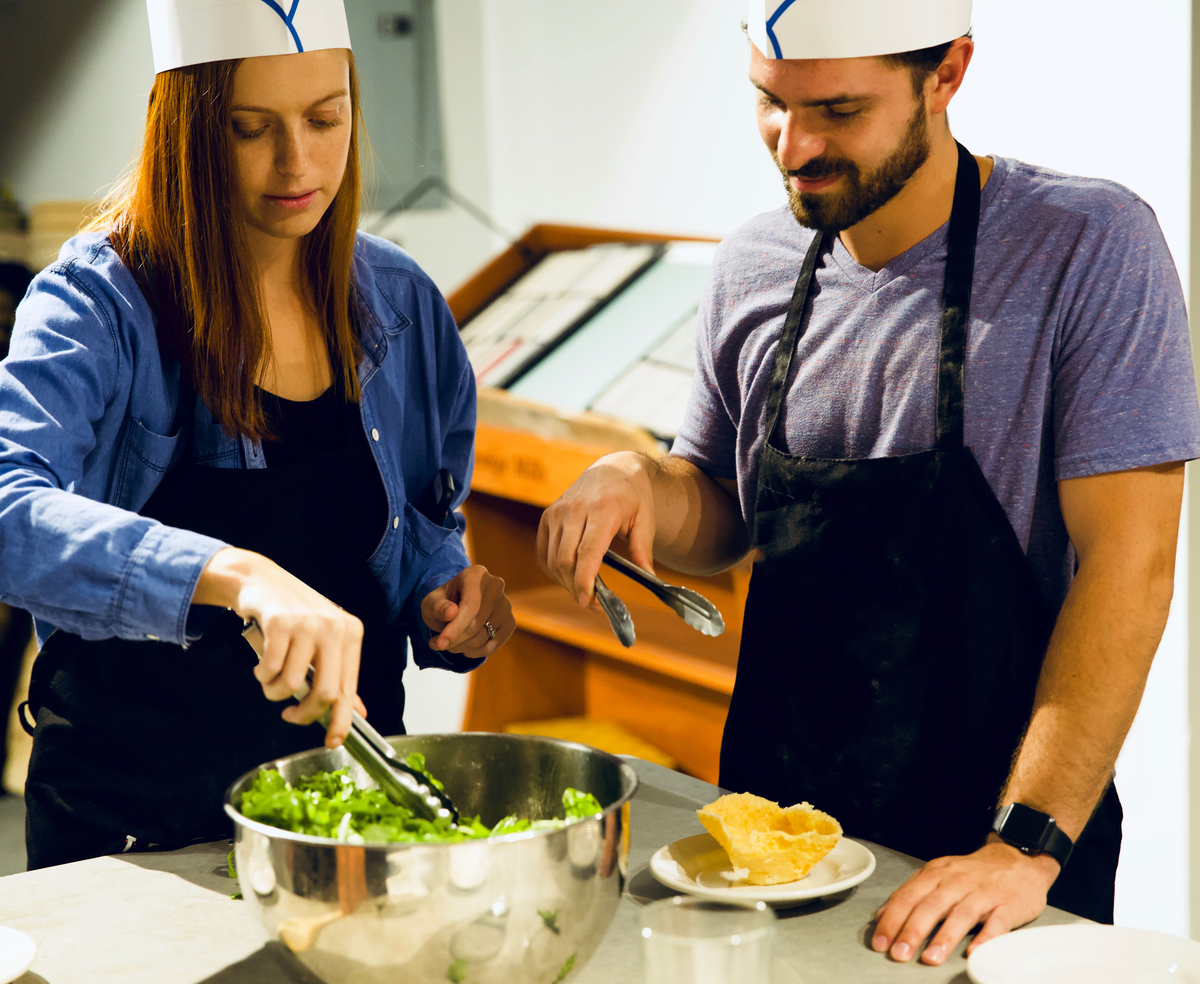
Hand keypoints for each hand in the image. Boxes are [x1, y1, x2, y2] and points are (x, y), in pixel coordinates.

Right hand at [194, 547, 363, 748]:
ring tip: (270, 678)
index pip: (350, 688)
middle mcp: (335, 627)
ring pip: (291, 685)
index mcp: (351, 633)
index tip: (332, 741)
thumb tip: (356, 712)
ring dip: (274, 691)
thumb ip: (339, 675)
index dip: (341, 720)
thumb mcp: (324, 641)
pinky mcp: (281, 622)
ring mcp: (308, 623)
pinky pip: (270, 669)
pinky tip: (262, 664)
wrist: (262, 580)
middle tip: (289, 713)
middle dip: (304, 715)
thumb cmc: (294, 614)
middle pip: (326, 693)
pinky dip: (262, 675)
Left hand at [421, 565, 513, 658]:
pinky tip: (465, 647)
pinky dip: (476, 652)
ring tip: (449, 643)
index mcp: (476, 575)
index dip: (455, 628)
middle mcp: (496, 586)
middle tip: (438, 644)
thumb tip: (451, 613)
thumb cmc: (443, 602)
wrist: (456, 604)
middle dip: (455, 639)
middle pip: (476, 624)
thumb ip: (437, 606)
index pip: (470, 606)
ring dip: (462, 647)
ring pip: (483, 637)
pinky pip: (493, 645)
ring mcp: (506, 605)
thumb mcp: (431, 602)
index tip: (440, 644)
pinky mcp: (510, 622)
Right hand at [537, 451, 656, 610]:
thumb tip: (649, 577)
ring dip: (565, 582)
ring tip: (585, 590)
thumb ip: (644, 549)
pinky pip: (543, 553)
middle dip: (576, 587)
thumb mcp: (645, 518)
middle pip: (566, 560)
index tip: (588, 601)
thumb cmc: (632, 495)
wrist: (612, 468)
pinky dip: (553, 570)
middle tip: (593, 603)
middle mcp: (575, 509)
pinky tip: (568, 576)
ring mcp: (557, 512)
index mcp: (602, 509)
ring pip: (553, 559)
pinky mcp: (548, 516)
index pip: (587, 552)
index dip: (584, 580)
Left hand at [871, 838, 1059, 964]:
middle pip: (930, 906)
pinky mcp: (1008, 905)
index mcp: (936, 874)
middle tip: (899, 954)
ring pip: (960, 914)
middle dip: (912, 931)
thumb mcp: (938, 875)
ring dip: (944, 937)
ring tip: (930, 958)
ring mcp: (983, 893)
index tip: (880, 943)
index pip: (908, 897)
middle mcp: (957, 881)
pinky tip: (973, 953)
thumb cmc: (972, 873)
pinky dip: (984, 938)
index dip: (892, 920)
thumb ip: (911, 894)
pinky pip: (996, 923)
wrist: (1017, 860)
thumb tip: (882, 916)